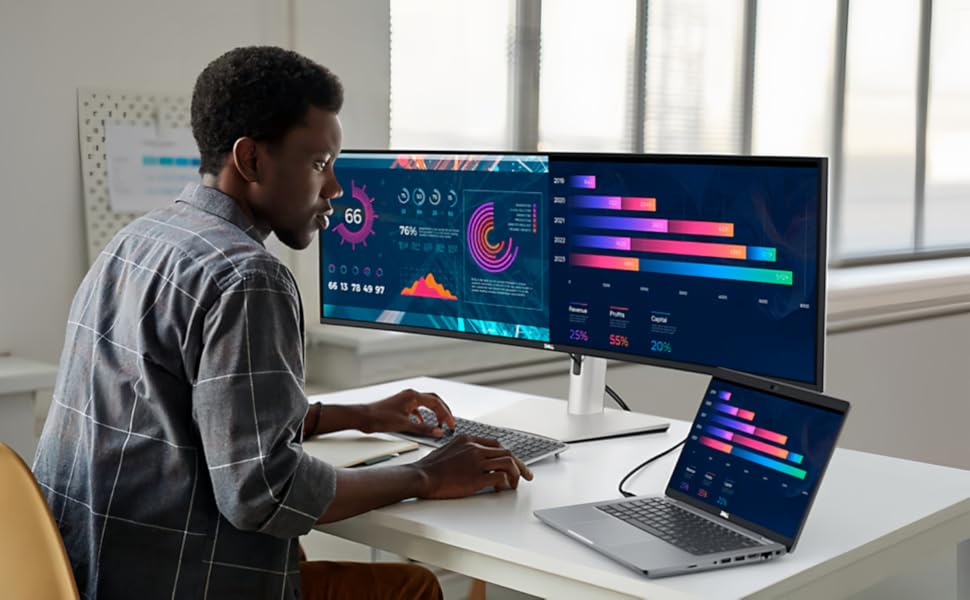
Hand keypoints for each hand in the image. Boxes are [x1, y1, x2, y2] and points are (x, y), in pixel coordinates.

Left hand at [359, 388, 456, 437]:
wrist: (363, 417)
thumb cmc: (380, 418)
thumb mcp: (405, 425)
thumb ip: (423, 428)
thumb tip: (439, 432)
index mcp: (413, 396)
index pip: (436, 403)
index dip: (446, 414)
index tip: (451, 424)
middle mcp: (410, 395)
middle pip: (433, 401)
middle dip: (443, 411)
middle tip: (450, 423)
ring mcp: (405, 399)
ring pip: (425, 404)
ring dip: (434, 413)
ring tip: (439, 423)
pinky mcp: (400, 405)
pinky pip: (416, 408)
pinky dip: (422, 415)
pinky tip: (422, 423)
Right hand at [412, 434, 533, 498]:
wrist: (420, 476)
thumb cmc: (430, 467)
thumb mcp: (448, 449)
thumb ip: (464, 451)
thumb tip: (476, 460)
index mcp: (468, 439)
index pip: (496, 444)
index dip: (507, 454)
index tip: (513, 462)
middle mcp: (475, 448)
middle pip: (507, 452)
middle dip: (520, 465)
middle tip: (527, 475)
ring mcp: (476, 462)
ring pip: (508, 463)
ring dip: (516, 474)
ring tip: (515, 484)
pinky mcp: (476, 478)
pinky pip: (500, 478)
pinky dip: (505, 484)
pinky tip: (502, 489)